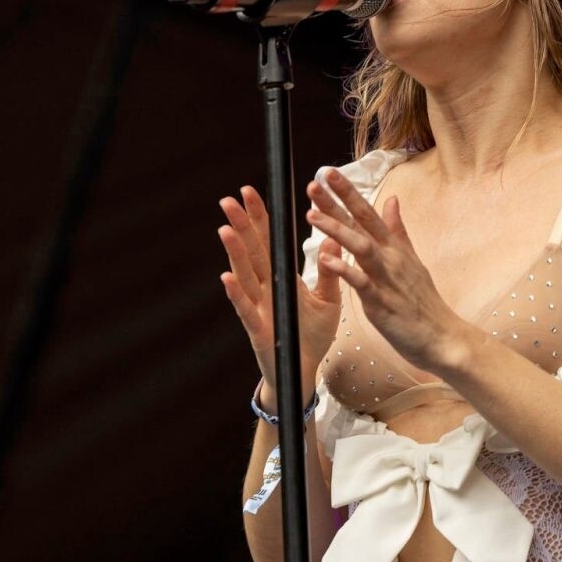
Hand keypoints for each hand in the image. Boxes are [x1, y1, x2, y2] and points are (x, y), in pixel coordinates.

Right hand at [218, 184, 343, 394]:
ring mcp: (258, 308)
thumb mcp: (328, 299)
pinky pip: (246, 309)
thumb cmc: (313, 334)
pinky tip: (227, 277)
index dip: (259, 217)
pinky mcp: (258, 329)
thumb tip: (334, 237)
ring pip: (244, 276)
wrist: (306, 369)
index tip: (249, 192)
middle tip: (229, 200)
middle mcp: (265, 288)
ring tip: (226, 230)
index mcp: (281, 277)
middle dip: (241, 226)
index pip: (269, 241)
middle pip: (252, 252)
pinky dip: (237, 294)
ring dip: (235, 253)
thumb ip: (329, 270)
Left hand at [306, 167, 465, 375]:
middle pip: (361, 223)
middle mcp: (390, 258)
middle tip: (314, 182)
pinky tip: (324, 259)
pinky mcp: (382, 303)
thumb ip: (397, 230)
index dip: (348, 192)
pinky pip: (361, 283)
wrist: (443, 337)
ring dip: (336, 230)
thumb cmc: (423, 302)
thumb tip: (391, 200)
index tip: (328, 173)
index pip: (368, 212)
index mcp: (393, 248)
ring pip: (360, 247)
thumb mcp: (411, 260)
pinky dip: (344, 270)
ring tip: (312, 215)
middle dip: (337, 202)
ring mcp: (386, 279)